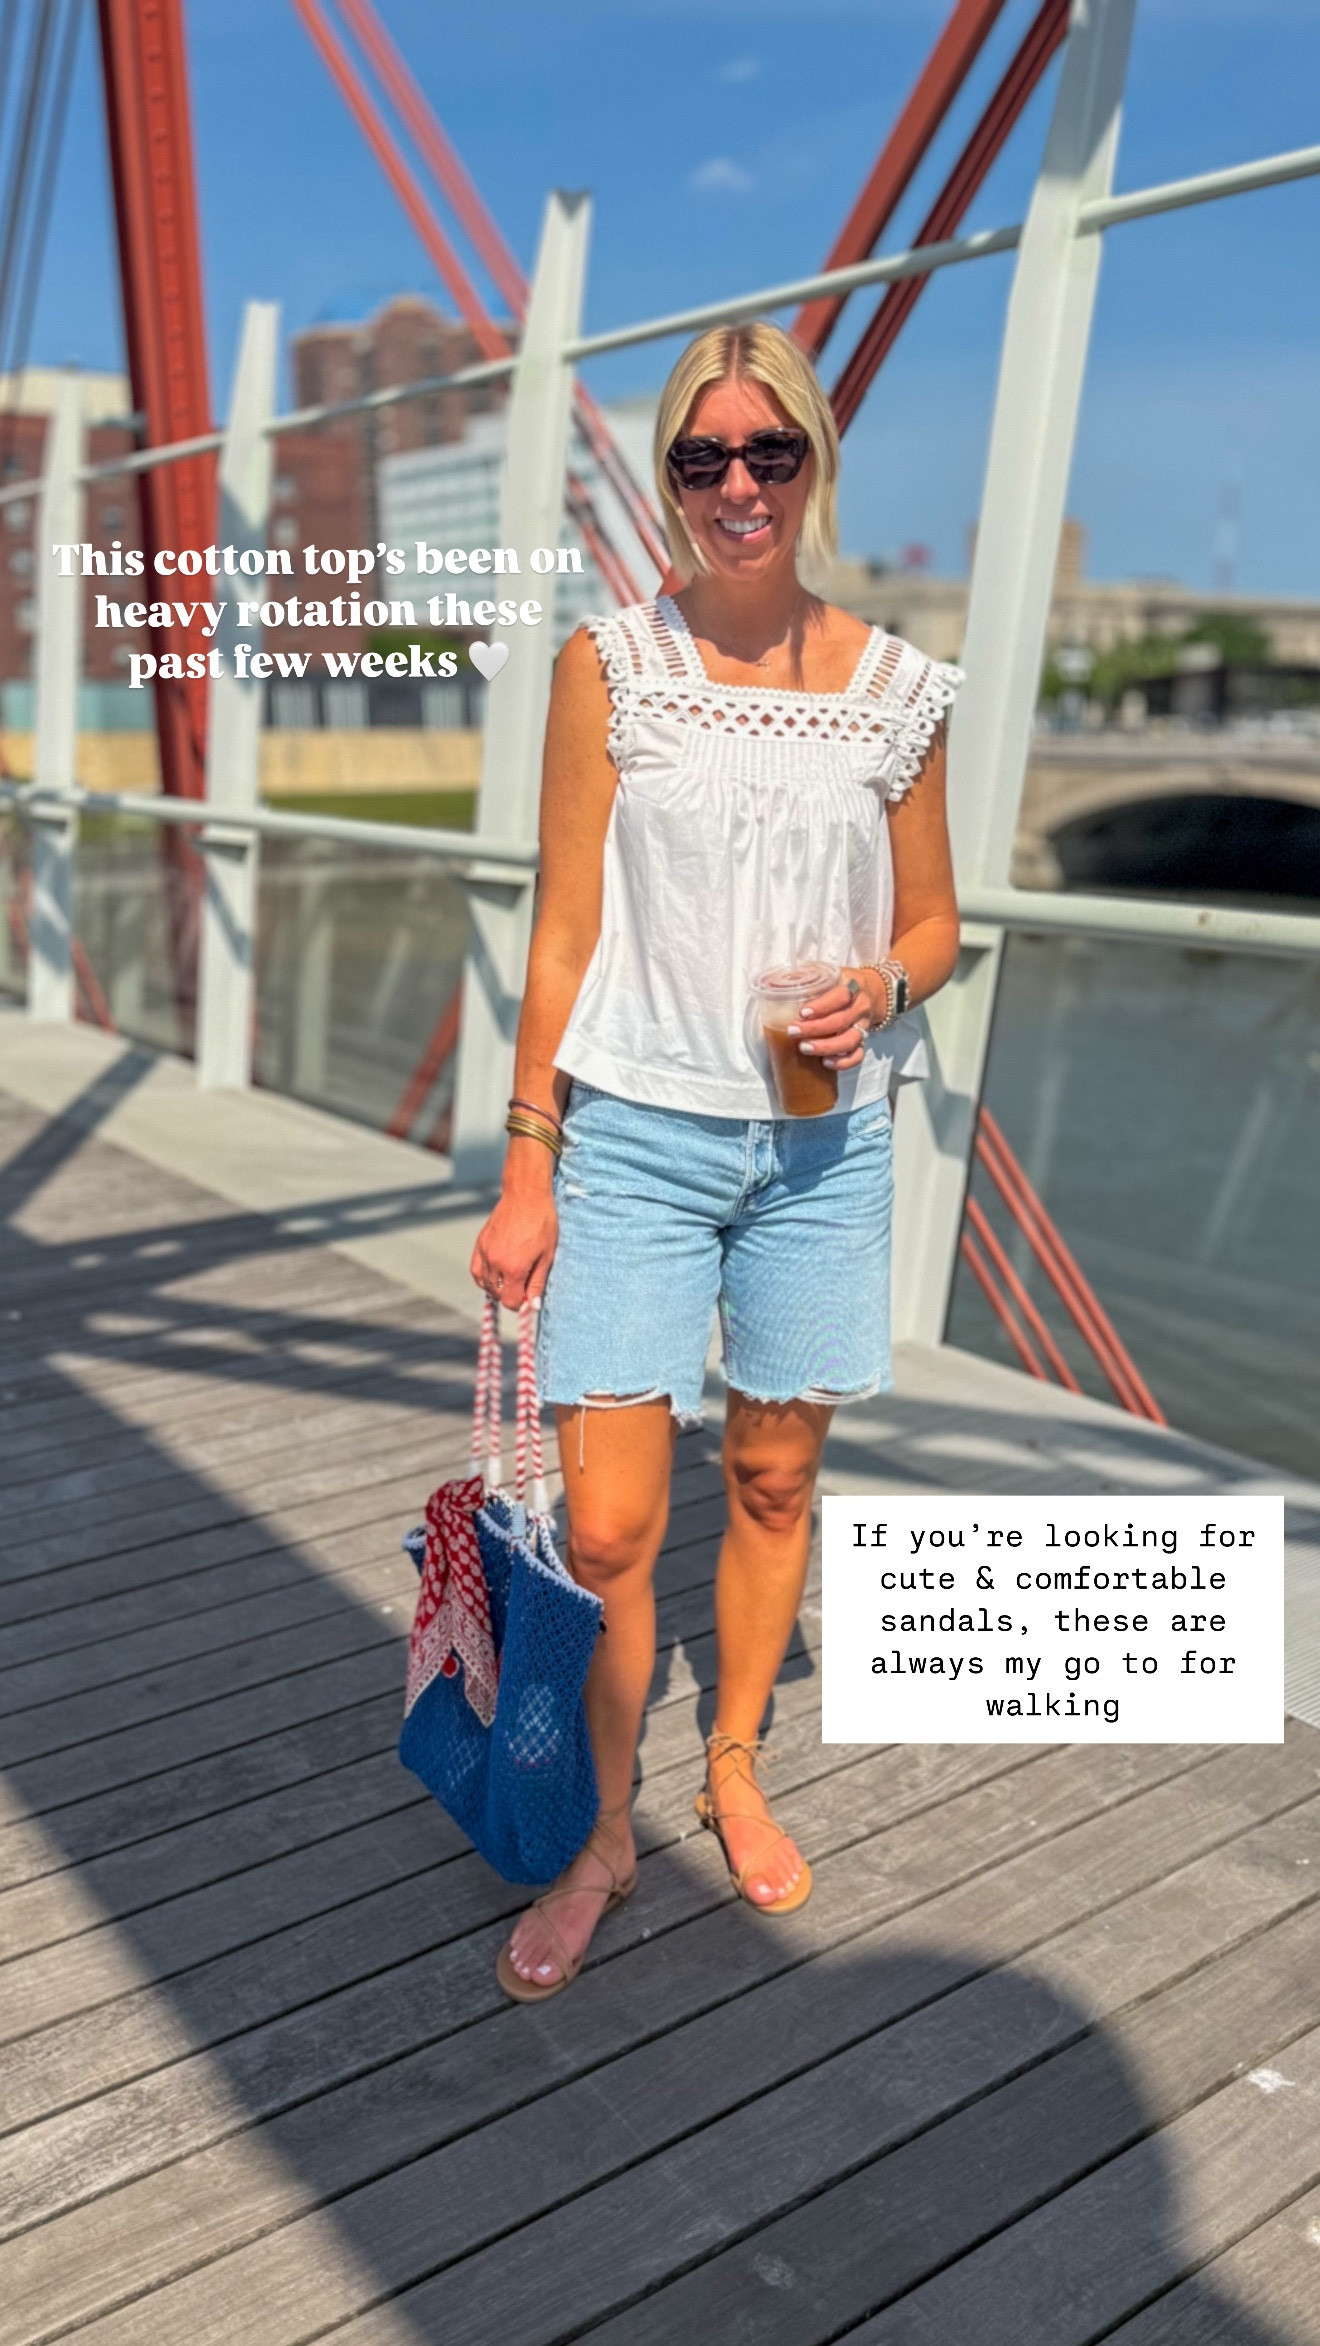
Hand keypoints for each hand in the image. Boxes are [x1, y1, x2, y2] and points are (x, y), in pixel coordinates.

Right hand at [470, 1186, 558, 1309]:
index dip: (521, 1304)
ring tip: (512, 1279)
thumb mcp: (547, 1255)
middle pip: (498, 1294)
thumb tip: (533, 1305)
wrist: (526, 1195)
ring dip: (498, 1287)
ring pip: (485, 1284)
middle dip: (511, 1295)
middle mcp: (495, 1263)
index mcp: (514, 1268)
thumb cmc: (542, 1223)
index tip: (528, 1297)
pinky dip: (484, 1278)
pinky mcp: (480, 1244)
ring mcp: (485, 1253)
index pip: (510, 1302)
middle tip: (524, 1285)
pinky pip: (476, 1270)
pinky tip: (495, 1275)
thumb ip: (538, 1282)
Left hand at [788, 969, 879, 1071]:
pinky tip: (825, 1062)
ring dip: (826, 1047)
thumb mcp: (833, 974)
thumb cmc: (844, 983)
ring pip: (849, 1040)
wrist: (874, 992)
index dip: (821, 1006)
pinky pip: (858, 1055)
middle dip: (815, 1029)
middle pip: (840, 1021)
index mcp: (853, 986)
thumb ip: (813, 977)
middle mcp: (860, 1006)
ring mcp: (863, 1025)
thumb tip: (781, 983)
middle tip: (792, 1032)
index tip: (802, 1013)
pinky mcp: (864, 1040)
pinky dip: (843, 1062)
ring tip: (804, 1048)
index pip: (840, 996)